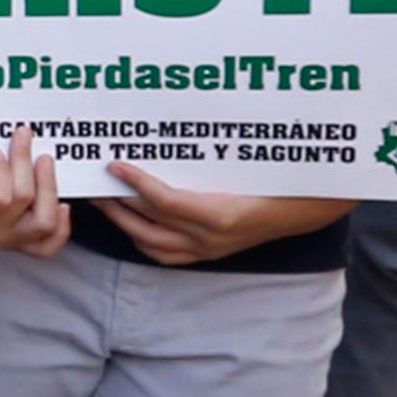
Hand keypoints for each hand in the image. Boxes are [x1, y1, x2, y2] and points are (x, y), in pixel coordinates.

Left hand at [99, 162, 346, 265]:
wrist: (301, 209)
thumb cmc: (274, 180)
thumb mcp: (242, 165)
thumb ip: (200, 160)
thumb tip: (159, 141)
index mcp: (219, 214)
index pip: (164, 201)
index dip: (135, 183)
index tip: (114, 164)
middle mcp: (209, 239)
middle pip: (148, 225)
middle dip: (116, 203)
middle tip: (94, 181)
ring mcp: (205, 251)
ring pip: (149, 243)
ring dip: (123, 222)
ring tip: (104, 200)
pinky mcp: (206, 255)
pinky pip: (162, 254)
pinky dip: (140, 238)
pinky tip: (128, 221)